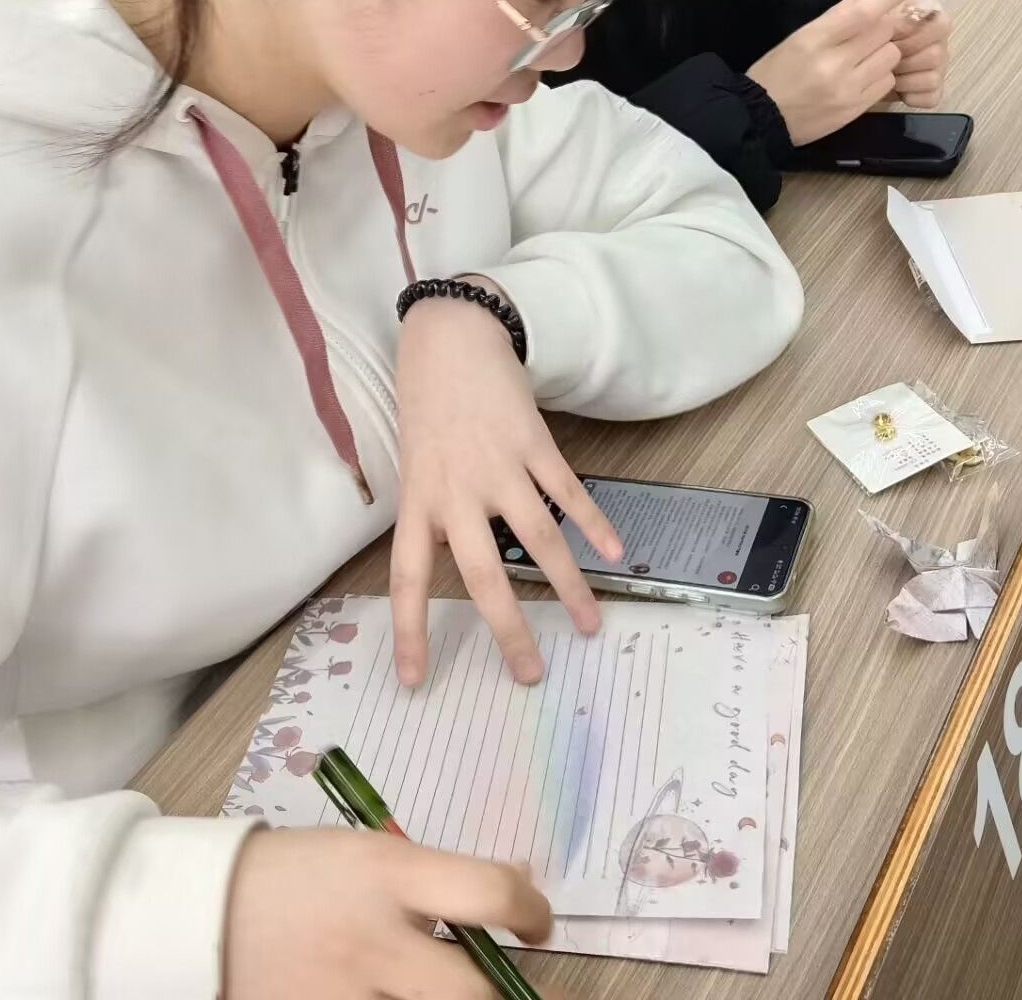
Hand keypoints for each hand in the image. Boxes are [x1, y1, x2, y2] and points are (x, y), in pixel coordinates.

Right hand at [223, 829, 551, 999]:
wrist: (202, 915)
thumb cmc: (302, 878)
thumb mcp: (370, 856)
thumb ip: (441, 878)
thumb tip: (521, 885)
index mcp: (388, 877)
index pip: (488, 893)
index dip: (531, 913)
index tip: (537, 927)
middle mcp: (372, 942)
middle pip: (471, 992)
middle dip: (508, 999)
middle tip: (523, 995)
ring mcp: (340, 996)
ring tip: (459, 996)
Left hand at [392, 284, 622, 685]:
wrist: (451, 339)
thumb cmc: (428, 406)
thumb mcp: (415, 464)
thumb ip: (435, 513)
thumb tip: (464, 565)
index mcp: (418, 500)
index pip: (406, 578)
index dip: (410, 631)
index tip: (414, 681)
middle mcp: (457, 491)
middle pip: (482, 575)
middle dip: (508, 630)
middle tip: (530, 674)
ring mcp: (499, 468)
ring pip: (537, 540)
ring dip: (568, 587)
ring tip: (591, 624)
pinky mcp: (534, 444)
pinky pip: (568, 494)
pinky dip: (594, 525)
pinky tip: (615, 553)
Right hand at [747, 0, 942, 146]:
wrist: (760, 118)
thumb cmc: (777, 72)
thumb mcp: (800, 37)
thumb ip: (837, 14)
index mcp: (816, 38)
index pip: (865, 11)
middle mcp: (834, 63)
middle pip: (885, 32)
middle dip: (882, 29)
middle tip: (865, 34)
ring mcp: (848, 88)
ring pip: (890, 57)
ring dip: (882, 53)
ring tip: (860, 60)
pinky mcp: (857, 109)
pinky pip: (886, 83)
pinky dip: (879, 76)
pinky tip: (859, 78)